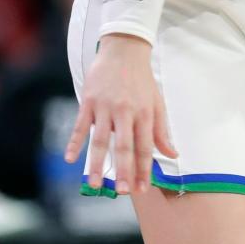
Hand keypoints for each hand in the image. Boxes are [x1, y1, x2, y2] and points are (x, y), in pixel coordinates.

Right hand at [70, 33, 177, 195]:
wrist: (124, 50)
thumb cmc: (142, 80)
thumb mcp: (157, 102)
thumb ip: (161, 130)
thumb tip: (173, 153)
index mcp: (144, 113)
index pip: (145, 147)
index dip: (144, 169)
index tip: (143, 188)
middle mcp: (126, 112)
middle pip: (124, 146)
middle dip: (125, 171)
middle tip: (124, 192)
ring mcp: (105, 107)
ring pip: (101, 140)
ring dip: (98, 164)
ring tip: (96, 185)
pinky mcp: (89, 102)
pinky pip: (80, 126)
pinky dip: (75, 142)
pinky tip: (71, 159)